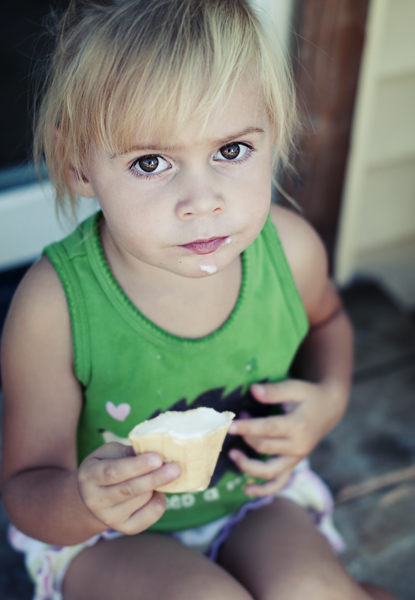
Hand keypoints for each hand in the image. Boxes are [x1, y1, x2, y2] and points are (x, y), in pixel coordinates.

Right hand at [78, 442, 180, 533]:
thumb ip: (127, 452)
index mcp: (89, 476)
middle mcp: (96, 501)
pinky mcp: (125, 528)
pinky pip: (150, 515)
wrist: (92, 498)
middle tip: (176, 469)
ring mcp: (110, 518)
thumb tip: (152, 452)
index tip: (157, 458)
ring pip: (142, 500)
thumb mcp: (108, 453)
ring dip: (157, 485)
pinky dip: (159, 501)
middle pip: (129, 490)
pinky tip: (156, 491)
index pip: (113, 472)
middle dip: (155, 478)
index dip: (137, 466)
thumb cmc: (105, 466)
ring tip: (160, 473)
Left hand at [228, 379, 340, 495]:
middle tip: (233, 422)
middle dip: (245, 436)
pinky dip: (263, 490)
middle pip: (264, 447)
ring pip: (269, 471)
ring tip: (232, 454)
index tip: (230, 425)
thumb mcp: (295, 388)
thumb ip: (274, 391)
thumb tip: (253, 390)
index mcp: (298, 426)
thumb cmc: (309, 396)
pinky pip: (279, 482)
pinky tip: (247, 490)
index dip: (247, 428)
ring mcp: (296, 458)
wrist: (328, 409)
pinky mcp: (293, 464)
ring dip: (248, 466)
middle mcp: (298, 446)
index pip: (268, 429)